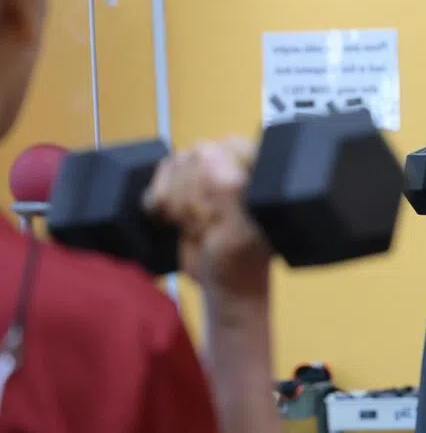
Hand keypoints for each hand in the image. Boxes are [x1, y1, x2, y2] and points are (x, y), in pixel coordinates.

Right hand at [143, 138, 271, 296]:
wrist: (222, 285)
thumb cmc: (239, 263)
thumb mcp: (237, 233)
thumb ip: (227, 191)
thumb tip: (208, 150)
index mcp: (262, 169)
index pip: (228, 148)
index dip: (216, 182)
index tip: (220, 215)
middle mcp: (235, 161)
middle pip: (196, 156)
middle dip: (195, 201)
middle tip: (209, 228)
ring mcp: (207, 169)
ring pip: (174, 165)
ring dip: (178, 205)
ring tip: (199, 228)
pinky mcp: (180, 180)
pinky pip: (156, 179)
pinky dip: (159, 206)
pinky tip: (177, 222)